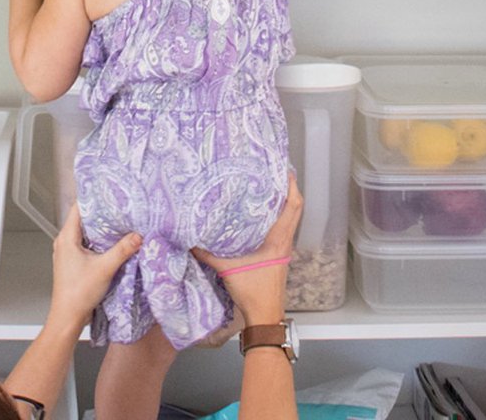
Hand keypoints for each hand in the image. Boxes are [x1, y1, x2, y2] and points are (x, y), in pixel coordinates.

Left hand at [49, 203, 141, 325]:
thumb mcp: (104, 268)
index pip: (78, 208)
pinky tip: (112, 243)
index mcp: (66, 237)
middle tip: (119, 205)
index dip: (93, 198)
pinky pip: (87, 244)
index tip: (108, 191)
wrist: (67, 318)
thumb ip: (122, 250)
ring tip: (118, 221)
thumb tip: (137, 236)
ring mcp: (68, 253)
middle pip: (83, 219)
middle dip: (101, 213)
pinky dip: (99, 241)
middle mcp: (64, 242)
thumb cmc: (78, 294)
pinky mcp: (73, 262)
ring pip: (86, 232)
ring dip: (101, 228)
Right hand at [192, 174, 301, 325]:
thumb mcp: (227, 270)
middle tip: (276, 172)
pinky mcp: (280, 255)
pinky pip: (285, 228)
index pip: (292, 207)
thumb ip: (208, 254)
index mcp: (278, 240)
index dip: (291, 187)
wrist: (265, 317)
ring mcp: (285, 249)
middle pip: (295, 208)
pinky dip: (280, 215)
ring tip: (270, 186)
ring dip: (285, 202)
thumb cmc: (253, 293)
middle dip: (289, 188)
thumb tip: (189, 239)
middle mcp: (285, 241)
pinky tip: (264, 213)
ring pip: (291, 218)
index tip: (284, 170)